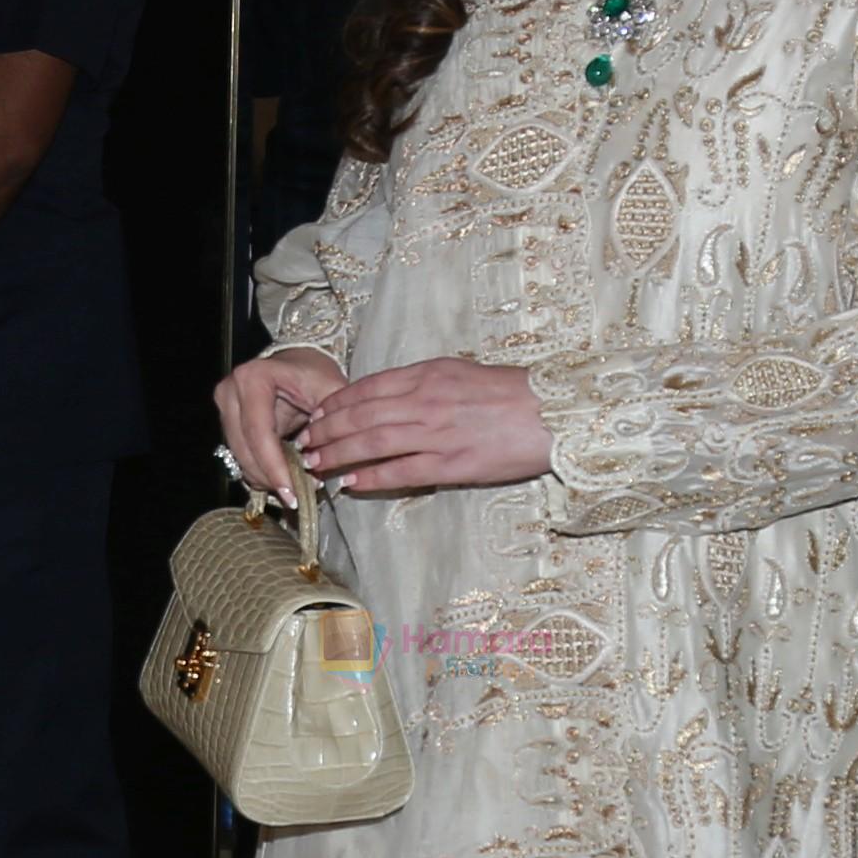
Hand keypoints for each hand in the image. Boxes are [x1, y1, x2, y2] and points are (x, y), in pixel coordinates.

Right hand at [215, 348, 346, 495]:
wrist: (298, 363)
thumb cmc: (315, 374)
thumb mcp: (331, 390)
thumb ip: (330, 422)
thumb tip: (319, 460)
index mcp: (253, 378)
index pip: (259, 431)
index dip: (275, 467)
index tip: (293, 493)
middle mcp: (230, 391)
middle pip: (245, 449)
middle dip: (271, 478)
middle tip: (299, 497)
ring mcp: (224, 408)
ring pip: (240, 458)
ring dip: (267, 478)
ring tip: (296, 487)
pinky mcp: (226, 423)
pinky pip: (241, 457)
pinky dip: (262, 472)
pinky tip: (284, 478)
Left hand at [299, 355, 552, 494]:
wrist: (553, 414)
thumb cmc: (512, 394)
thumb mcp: (462, 372)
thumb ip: (425, 382)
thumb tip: (393, 394)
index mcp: (428, 375)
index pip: (368, 387)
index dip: (337, 403)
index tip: (318, 414)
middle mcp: (425, 401)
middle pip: (361, 416)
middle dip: (327, 431)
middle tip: (305, 443)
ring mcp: (435, 434)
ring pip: (371, 444)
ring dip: (337, 455)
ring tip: (316, 465)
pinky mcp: (450, 465)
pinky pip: (399, 472)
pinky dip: (370, 478)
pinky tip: (351, 484)